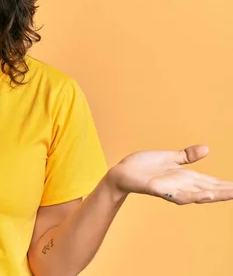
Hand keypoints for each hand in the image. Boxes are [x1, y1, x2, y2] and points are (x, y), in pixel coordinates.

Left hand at [107, 145, 232, 204]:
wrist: (122, 172)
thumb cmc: (144, 166)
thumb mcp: (169, 158)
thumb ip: (187, 156)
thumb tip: (206, 149)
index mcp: (185, 178)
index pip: (211, 182)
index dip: (226, 185)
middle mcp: (180, 186)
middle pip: (208, 190)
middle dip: (225, 192)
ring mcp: (170, 189)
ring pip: (195, 195)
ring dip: (213, 195)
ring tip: (230, 193)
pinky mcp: (157, 189)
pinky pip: (176, 195)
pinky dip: (190, 196)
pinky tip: (203, 195)